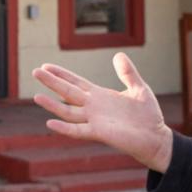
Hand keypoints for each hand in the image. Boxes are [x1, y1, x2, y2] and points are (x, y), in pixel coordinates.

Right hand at [32, 53, 172, 172]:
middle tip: (35, 71)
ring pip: (68, 112)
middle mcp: (93, 107)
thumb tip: (118, 54)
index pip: (75, 83)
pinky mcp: (99, 133)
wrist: (156, 138)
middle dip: (52, 82)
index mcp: (100, 95)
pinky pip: (78, 131)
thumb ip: (128, 73)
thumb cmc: (148, 116)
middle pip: (67, 93)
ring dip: (52, 105)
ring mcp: (94, 121)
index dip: (61, 74)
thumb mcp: (139, 88)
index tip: (46, 66)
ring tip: (36, 96)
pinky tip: (50, 123)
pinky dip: (64, 128)